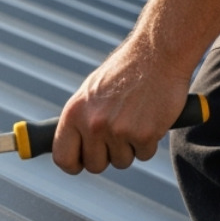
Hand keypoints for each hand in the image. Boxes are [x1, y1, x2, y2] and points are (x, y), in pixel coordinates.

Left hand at [51, 37, 192, 173]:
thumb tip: (73, 146)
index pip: (63, 156)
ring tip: (135, 119)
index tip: (82, 163)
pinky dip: (149, 142)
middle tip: (117, 135)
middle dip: (107, 155)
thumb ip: (81, 120)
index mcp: (74, 113)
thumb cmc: (125, 72)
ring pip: (121, 162)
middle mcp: (93, 124)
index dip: (74, 164)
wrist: (157, 55)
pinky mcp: (144, 134)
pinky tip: (149, 119)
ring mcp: (118, 131)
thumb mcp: (91, 92)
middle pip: (95, 165)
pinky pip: (144, 155)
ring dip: (130, 148)